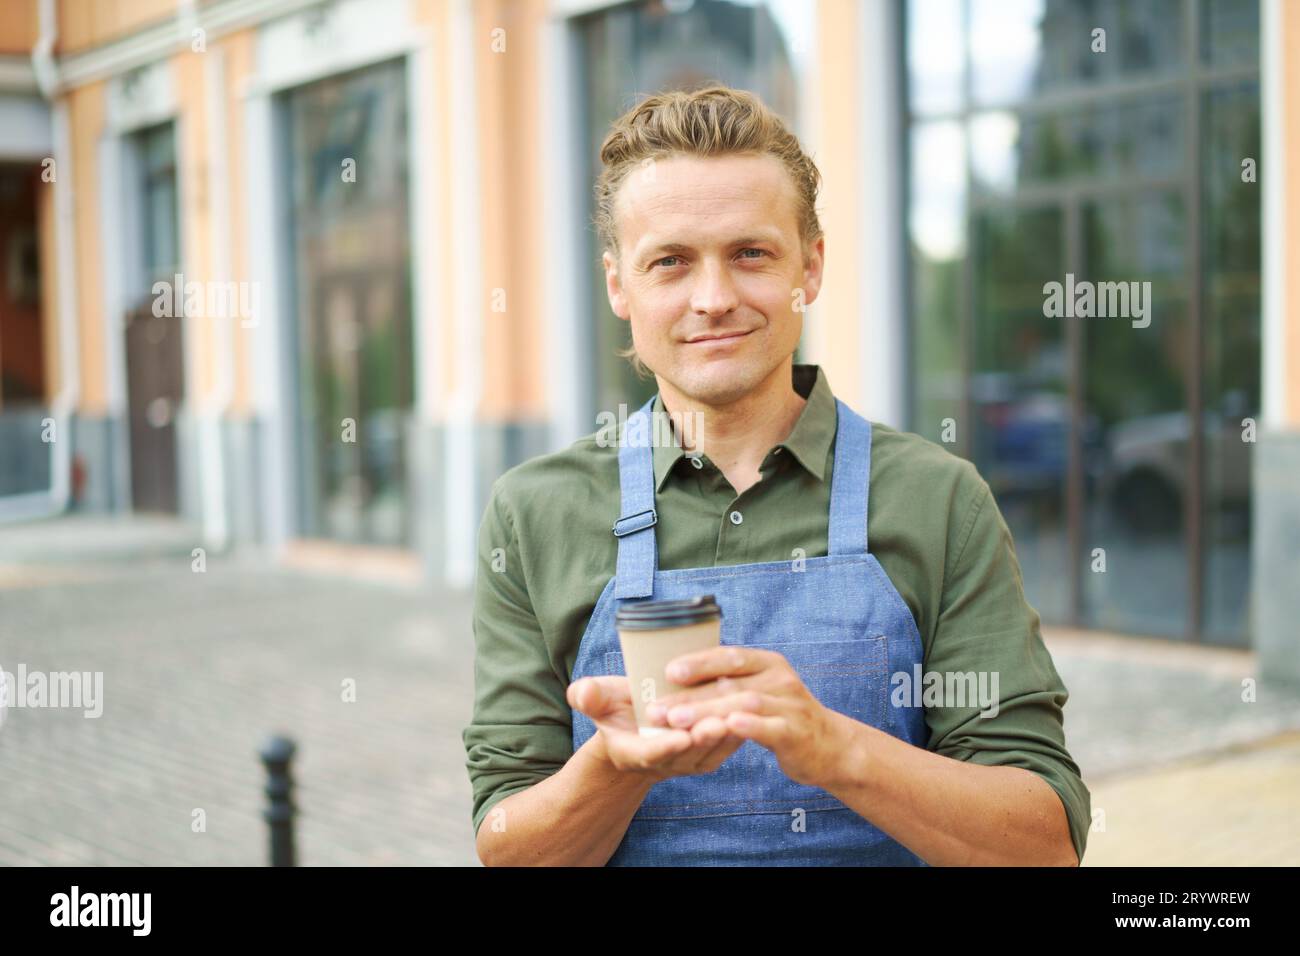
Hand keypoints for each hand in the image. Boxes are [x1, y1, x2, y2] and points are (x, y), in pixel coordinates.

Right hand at [566, 675, 745, 781]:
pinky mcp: (709, 755)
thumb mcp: (597, 702)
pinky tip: (752, 710)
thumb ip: (589, 697)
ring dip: (728, 733)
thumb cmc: (616, 711)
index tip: (678, 737)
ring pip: (712, 749)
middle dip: (703, 738)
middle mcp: (665, 762)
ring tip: (742, 712)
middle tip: (717, 722)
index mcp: (635, 752)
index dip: (664, 746)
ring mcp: (689, 761)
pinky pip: (727, 745)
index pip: (650, 753)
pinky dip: (739, 730)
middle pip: (687, 752)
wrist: (637, 729)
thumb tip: (582, 691)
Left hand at [643, 646, 848, 788]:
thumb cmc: (781, 716)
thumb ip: (730, 682)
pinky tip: (727, 726)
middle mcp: (779, 678)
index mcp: (767, 663)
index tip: (667, 671)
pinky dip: (748, 725)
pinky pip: (769, 727)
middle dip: (690, 696)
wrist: (829, 746)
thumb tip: (677, 677)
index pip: (730, 656)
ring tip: (677, 722)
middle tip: (657, 709)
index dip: (699, 662)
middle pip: (729, 683)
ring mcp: (790, 705)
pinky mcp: (796, 732)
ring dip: (707, 712)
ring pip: (743, 705)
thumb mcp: (761, 690)